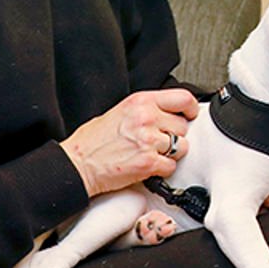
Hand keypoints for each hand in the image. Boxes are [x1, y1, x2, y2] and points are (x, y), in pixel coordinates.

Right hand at [61, 89, 198, 196]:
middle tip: (156, 141)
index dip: (190, 109)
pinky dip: (162, 170)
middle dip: (173, 135)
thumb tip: (170, 114)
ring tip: (151, 153)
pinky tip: (147, 166)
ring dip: (170, 153)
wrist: (78, 164)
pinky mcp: (148, 162)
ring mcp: (148, 140)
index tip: (190, 115)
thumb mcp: (121, 112)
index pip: (183, 98)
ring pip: (181, 147)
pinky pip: (171, 166)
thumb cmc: (93, 141)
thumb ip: (147, 109)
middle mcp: (146, 118)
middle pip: (183, 126)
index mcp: (141, 101)